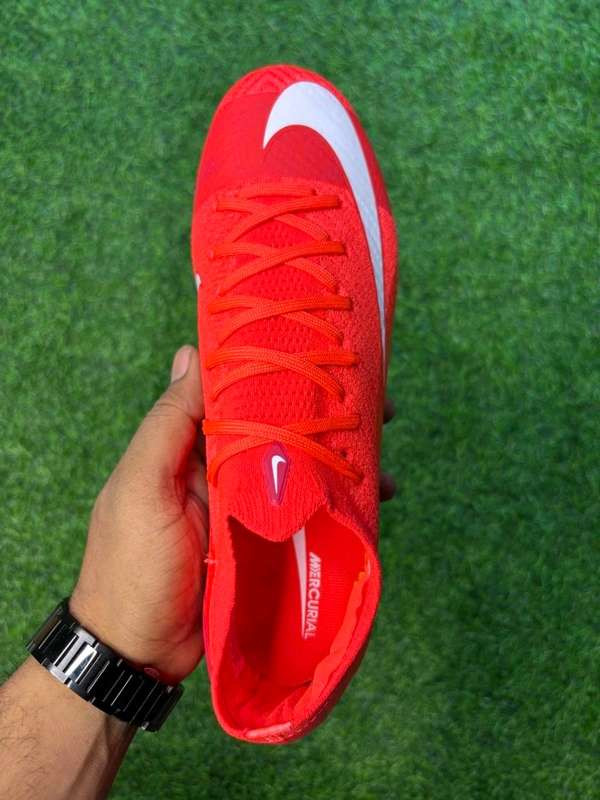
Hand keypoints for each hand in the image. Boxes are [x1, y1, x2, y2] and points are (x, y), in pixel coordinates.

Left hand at [70, 346, 396, 685]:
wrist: (139, 654)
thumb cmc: (131, 566)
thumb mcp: (141, 487)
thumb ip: (169, 423)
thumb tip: (191, 351)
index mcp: (192, 448)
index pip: (240, 394)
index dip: (281, 371)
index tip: (324, 351)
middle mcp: (224, 470)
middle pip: (283, 431)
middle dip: (329, 417)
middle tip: (382, 408)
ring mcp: (250, 510)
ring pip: (304, 472)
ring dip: (345, 463)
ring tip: (387, 463)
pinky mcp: (268, 546)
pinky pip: (309, 516)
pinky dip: (340, 507)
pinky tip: (374, 503)